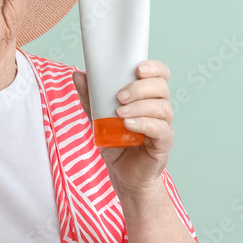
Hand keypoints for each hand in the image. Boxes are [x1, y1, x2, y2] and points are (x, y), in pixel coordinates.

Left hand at [72, 61, 173, 194]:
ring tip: (119, 113)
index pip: (160, 75)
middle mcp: (159, 108)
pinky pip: (161, 129)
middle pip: (161, 88)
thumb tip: (78, 74)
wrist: (123, 174)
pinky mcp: (164, 143)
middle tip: (119, 96)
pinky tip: (128, 125)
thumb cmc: (116, 142)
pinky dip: (144, 124)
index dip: (153, 68)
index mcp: (147, 97)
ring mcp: (164, 125)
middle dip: (140, 88)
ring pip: (162, 107)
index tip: (137, 69)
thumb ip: (90, 97)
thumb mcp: (98, 117)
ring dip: (139, 107)